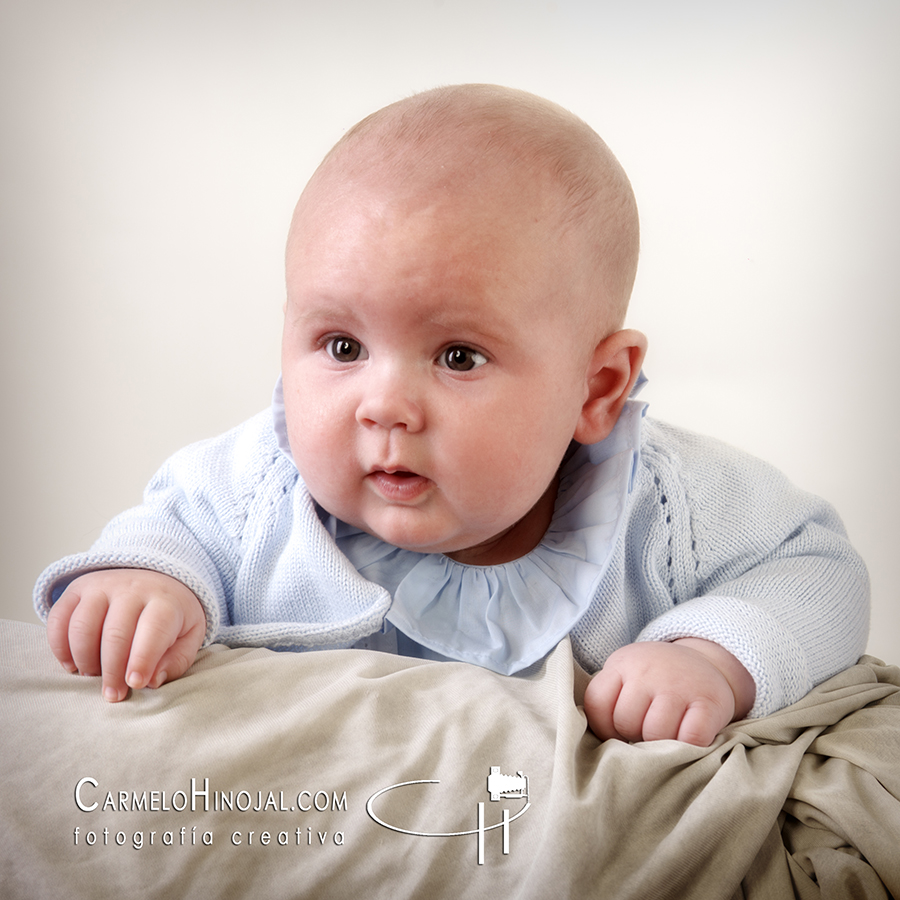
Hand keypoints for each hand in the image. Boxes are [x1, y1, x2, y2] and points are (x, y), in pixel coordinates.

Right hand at [46, 569, 205, 702]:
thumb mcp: (189, 636)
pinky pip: (58, 618)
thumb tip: (152, 681)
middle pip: (115, 633)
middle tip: (114, 694)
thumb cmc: (172, 617)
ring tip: (93, 676)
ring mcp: (102, 586)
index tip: (136, 684)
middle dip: (112, 671)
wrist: (156, 580)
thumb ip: (176, 660)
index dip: (143, 660)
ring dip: (85, 660)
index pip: (154, 629)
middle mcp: (133, 589)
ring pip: (82, 626)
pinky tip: (72, 664)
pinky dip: (60, 647)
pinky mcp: (78, 589)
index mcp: (165, 601)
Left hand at [583, 639, 755, 745]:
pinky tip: (690, 738)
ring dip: (661, 745)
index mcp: (622, 664)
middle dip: (634, 736)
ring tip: (667, 736)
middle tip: (647, 732)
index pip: (597, 704)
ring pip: (655, 733)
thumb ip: (610, 700)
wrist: (704, 661)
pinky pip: (691, 738)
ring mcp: (679, 685)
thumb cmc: (655, 679)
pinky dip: (689, 747)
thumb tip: (601, 745)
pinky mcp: (709, 702)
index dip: (604, 728)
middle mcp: (648, 672)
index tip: (618, 733)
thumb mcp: (626, 675)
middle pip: (625, 722)